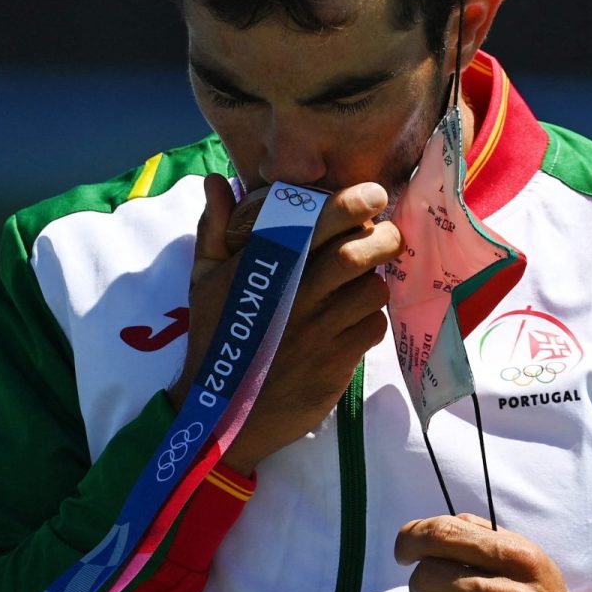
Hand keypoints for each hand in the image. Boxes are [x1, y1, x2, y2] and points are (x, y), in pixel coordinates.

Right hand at [168, 175, 403, 472]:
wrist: (224, 411)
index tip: (372, 196)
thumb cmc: (216, 337)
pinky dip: (371, 320)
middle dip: (384, 237)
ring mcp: (318, 330)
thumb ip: (215, 228)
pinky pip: (372, 327)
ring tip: (364, 283)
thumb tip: (217, 180)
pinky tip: (356, 322)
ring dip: (376, 282)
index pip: (316, 224)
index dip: (352, 205)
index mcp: (264, 268)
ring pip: (371, 289)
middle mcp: (295, 294)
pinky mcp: (336, 362)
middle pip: (357, 253)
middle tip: (387, 234)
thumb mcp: (203, 281)